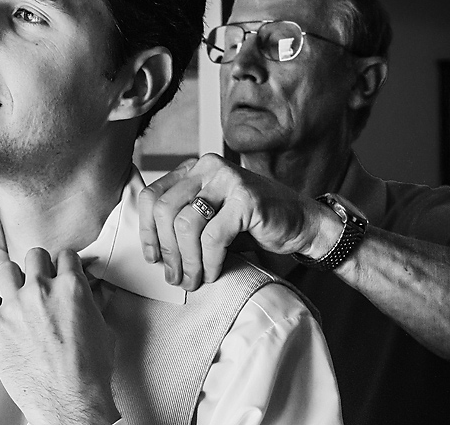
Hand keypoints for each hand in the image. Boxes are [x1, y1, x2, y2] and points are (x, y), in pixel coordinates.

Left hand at [0, 249, 119, 424]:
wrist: (68, 400)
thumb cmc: (89, 371)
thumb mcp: (102, 328)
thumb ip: (92, 303)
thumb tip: (90, 293)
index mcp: (71, 287)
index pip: (66, 255)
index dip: (64, 266)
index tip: (61, 274)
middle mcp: (41, 289)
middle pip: (35, 255)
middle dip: (39, 268)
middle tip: (40, 284)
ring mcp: (15, 304)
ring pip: (7, 269)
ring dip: (14, 280)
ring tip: (17, 295)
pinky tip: (0, 313)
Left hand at [138, 153, 339, 290]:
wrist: (302, 223)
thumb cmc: (253, 224)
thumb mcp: (211, 217)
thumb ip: (184, 222)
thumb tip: (155, 254)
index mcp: (194, 168)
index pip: (153, 196)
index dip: (147, 231)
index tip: (152, 258)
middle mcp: (208, 167)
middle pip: (165, 211)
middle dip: (167, 251)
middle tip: (174, 278)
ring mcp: (227, 179)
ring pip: (186, 224)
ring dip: (187, 261)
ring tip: (193, 281)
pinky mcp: (245, 199)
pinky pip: (213, 237)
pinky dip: (209, 261)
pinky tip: (213, 274)